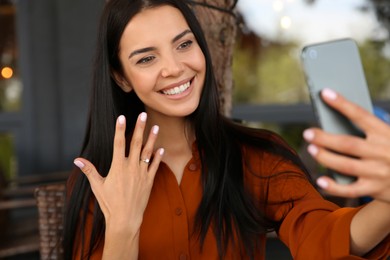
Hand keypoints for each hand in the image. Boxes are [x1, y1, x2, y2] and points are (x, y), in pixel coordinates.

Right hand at [73, 113, 163, 232]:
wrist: (125, 219)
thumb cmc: (109, 203)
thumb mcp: (97, 186)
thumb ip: (89, 171)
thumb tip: (77, 160)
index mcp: (118, 167)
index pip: (119, 143)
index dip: (120, 129)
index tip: (122, 117)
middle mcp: (131, 167)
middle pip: (136, 143)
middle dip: (140, 128)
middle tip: (143, 115)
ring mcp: (142, 173)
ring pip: (148, 152)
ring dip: (152, 139)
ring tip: (156, 127)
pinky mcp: (149, 181)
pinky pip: (155, 166)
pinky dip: (158, 157)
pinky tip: (161, 148)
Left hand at [303, 88, 389, 202]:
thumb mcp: (388, 137)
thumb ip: (368, 132)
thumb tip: (333, 123)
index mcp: (386, 133)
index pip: (361, 115)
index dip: (342, 104)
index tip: (325, 93)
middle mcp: (382, 152)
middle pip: (348, 144)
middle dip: (325, 138)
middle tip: (308, 133)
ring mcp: (379, 172)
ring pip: (346, 165)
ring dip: (325, 157)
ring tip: (311, 149)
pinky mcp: (375, 189)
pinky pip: (351, 190)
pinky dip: (334, 187)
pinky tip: (320, 180)